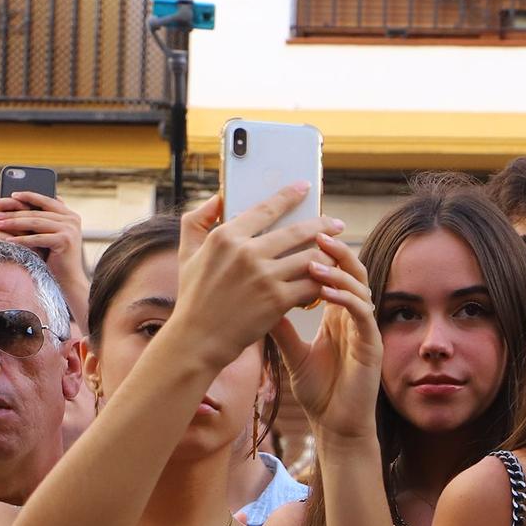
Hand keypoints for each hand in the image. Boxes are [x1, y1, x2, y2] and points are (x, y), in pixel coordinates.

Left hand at [0, 192, 89, 323]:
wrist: (68, 280)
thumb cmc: (55, 258)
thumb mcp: (50, 235)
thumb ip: (44, 221)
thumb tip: (21, 205)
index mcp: (71, 215)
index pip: (48, 200)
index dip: (30, 196)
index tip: (12, 195)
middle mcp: (73, 220)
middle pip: (38, 212)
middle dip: (15, 213)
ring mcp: (70, 229)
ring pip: (36, 222)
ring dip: (14, 223)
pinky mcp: (65, 241)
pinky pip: (38, 238)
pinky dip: (22, 239)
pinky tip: (8, 241)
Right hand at [171, 187, 340, 371]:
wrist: (198, 338)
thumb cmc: (194, 297)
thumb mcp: (187, 254)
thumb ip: (197, 221)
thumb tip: (218, 198)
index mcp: (225, 237)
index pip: (265, 209)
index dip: (289, 196)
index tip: (305, 187)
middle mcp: (246, 253)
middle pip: (297, 231)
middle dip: (323, 226)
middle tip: (337, 224)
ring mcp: (264, 276)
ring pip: (310, 257)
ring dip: (329, 255)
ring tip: (338, 254)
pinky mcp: (278, 299)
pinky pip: (311, 284)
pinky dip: (324, 282)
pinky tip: (331, 280)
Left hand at [276, 232, 381, 443]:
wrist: (336, 425)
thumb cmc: (318, 391)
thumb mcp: (291, 352)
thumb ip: (279, 325)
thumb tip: (255, 297)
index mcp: (337, 314)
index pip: (333, 272)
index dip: (321, 251)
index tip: (298, 234)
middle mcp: (354, 316)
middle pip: (351, 270)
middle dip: (334, 249)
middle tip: (313, 231)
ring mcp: (365, 329)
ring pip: (359, 286)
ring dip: (338, 270)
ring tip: (314, 258)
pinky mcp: (371, 344)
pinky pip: (362, 312)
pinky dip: (345, 298)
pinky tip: (325, 291)